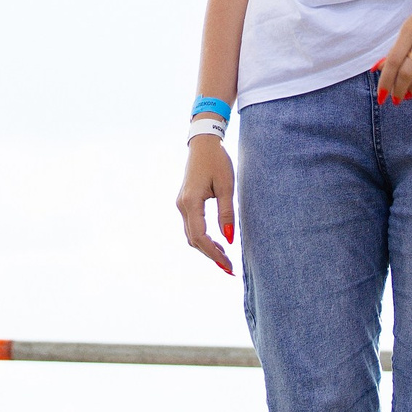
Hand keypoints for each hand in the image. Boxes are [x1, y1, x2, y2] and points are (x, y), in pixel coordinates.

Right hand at [175, 134, 237, 274]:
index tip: (229, 266)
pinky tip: (218, 242)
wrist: (203, 143)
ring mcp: (182, 204)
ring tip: (226, 257)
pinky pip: (192, 227)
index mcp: (191, 202)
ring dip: (207, 248)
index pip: (200, 237)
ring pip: (192, 235)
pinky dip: (203, 238)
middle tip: (230, 268)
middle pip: (194, 240)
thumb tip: (229, 238)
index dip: (214, 254)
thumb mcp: (227, 186)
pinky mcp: (185, 202)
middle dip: (211, 255)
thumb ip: (227, 213)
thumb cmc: (217, 161)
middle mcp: (182, 206)